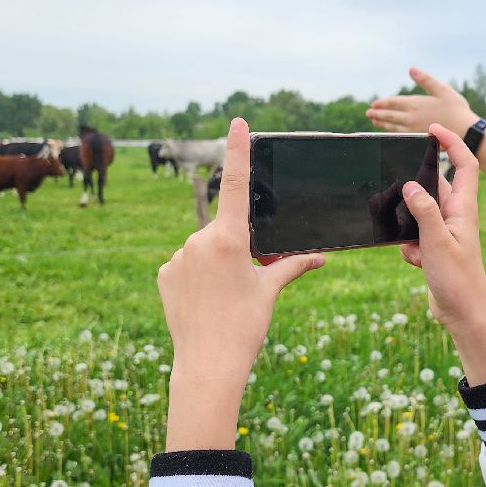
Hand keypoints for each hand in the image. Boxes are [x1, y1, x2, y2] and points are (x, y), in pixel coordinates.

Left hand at [158, 118, 324, 447]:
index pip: (235, 184)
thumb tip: (321, 257)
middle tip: (244, 285)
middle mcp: (199, 240)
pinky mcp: (164, 274)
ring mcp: (178, 256)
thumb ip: (292, 266)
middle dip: (237, 248)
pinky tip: (203, 303)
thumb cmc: (245, 327)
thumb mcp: (269, 292)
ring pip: (204, 249)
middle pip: (224, 231)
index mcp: (230, 239)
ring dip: (215, 265)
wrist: (208, 364)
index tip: (237, 122)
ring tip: (222, 301)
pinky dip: (196, 278)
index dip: (237, 151)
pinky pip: (185, 266)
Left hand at [367, 67, 477, 138]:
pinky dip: (392, 134)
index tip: (373, 104)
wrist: (465, 132)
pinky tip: (390, 134)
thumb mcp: (442, 89)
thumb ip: (425, 80)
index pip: (393, 103)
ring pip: (393, 127)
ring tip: (375, 122)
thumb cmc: (456, 109)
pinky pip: (401, 137)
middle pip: (390, 116)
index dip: (382, 103)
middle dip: (378, 114)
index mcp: (415, 104)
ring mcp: (414, 131)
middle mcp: (411, 118)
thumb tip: (411, 69)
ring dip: (383, 124)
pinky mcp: (419, 140)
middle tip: (368, 113)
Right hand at [399, 124, 485, 384]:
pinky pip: (413, 236)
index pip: (463, 164)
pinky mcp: (434, 247)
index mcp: (464, 209)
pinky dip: (409, 247)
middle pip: (435, 186)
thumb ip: (424, 212)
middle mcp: (456, 216)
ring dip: (408, 225)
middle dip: (416, 188)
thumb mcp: (437, 242)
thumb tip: (410, 184)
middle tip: (397, 188)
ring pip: (418, 213)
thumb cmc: (458, 279)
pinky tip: (414, 261)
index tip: (432, 128)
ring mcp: (445, 232)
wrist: (463, 314)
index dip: (451, 143)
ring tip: (412, 245)